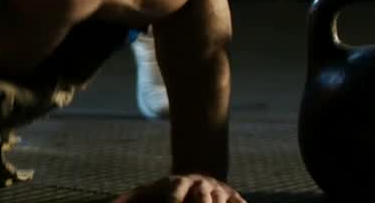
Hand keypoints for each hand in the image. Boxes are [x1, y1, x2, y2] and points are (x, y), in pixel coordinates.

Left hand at [113, 175, 245, 202]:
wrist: (197, 174)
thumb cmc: (169, 190)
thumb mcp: (151, 191)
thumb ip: (133, 198)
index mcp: (179, 184)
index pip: (176, 194)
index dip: (174, 202)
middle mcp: (200, 185)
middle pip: (203, 197)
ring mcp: (219, 190)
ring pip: (222, 199)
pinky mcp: (234, 196)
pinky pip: (241, 202)